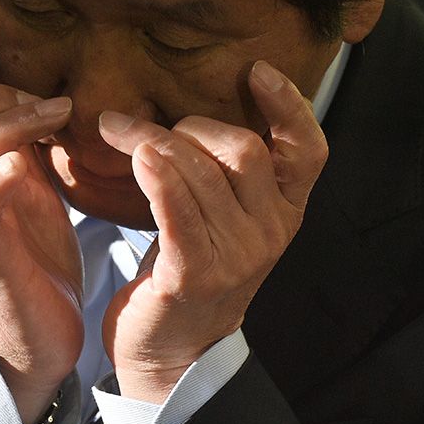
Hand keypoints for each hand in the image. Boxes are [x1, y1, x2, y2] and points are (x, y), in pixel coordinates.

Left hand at [98, 61, 328, 402]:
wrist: (175, 352)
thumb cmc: (194, 267)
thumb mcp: (229, 217)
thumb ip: (230, 169)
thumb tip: (204, 102)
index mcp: (285, 211)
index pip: (309, 150)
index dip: (290, 107)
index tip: (258, 71)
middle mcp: (271, 232)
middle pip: (243, 150)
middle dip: (190, 124)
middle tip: (139, 124)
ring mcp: (237, 256)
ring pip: (201, 172)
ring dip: (152, 139)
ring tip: (114, 127)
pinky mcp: (195, 275)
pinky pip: (177, 211)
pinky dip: (157, 176)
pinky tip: (136, 153)